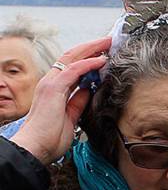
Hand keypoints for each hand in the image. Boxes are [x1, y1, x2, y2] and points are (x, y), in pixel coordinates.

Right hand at [13, 37, 111, 165]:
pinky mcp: (53, 89)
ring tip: (107, 44)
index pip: (72, 66)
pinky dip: (88, 63)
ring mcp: (50, 83)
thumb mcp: (70, 116)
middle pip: (72, 56)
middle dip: (92, 47)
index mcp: (54, 88)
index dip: (88, 57)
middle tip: (108, 41)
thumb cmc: (50, 137)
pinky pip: (73, 70)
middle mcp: (50, 82)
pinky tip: (101, 60)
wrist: (36, 148)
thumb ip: (78, 101)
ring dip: (92, 49)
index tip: (104, 53)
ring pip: (72, 58)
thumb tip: (88, 90)